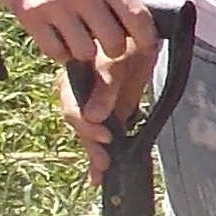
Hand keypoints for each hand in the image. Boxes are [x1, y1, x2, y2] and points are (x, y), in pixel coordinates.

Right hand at [0, 0, 148, 68]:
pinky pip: (56, 53)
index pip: (139, 18)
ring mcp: (57, 6)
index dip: (146, 40)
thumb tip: (145, 21)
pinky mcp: (31, 18)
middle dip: (112, 50)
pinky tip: (58, 37)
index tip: (144, 47)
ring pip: (85, 52)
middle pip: (114, 44)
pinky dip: (59, 52)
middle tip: (105, 43)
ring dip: (84, 51)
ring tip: (78, 38)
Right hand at [64, 20, 158, 175]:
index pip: (73, 107)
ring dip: (93, 154)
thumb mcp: (118, 59)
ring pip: (86, 134)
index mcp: (75, 78)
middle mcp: (78, 93)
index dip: (86, 125)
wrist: (143, 37)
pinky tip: (95, 178)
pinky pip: (96, 138)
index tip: (105, 136)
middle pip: (78, 125)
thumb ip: (106, 86)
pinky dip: (96, 158)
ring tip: (101, 172)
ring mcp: (91, 106)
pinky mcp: (104, 116)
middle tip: (105, 160)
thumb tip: (93, 116)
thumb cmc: (128, 41)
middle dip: (90, 144)